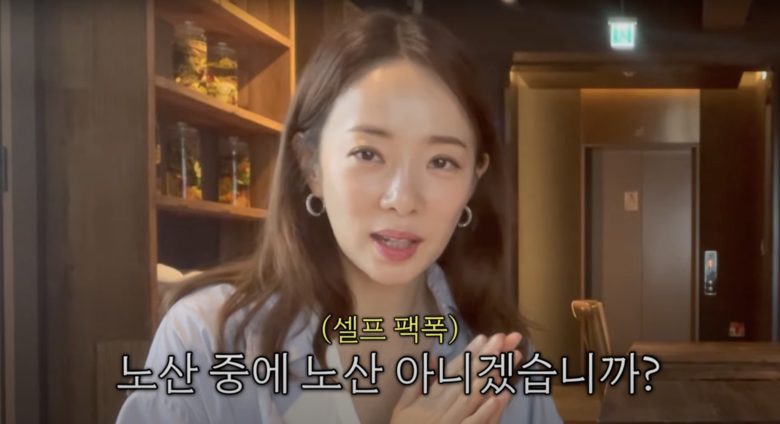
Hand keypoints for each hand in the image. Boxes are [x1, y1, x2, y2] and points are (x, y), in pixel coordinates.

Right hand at [389, 332, 523, 423]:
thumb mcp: (404, 406)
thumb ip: (418, 382)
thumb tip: (434, 358)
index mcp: (430, 397)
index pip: (453, 371)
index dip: (469, 354)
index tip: (483, 338)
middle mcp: (441, 406)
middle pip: (467, 378)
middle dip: (486, 358)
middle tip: (503, 339)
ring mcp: (450, 422)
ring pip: (472, 395)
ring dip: (491, 377)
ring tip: (509, 359)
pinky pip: (473, 423)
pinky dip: (487, 409)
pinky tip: (502, 395)